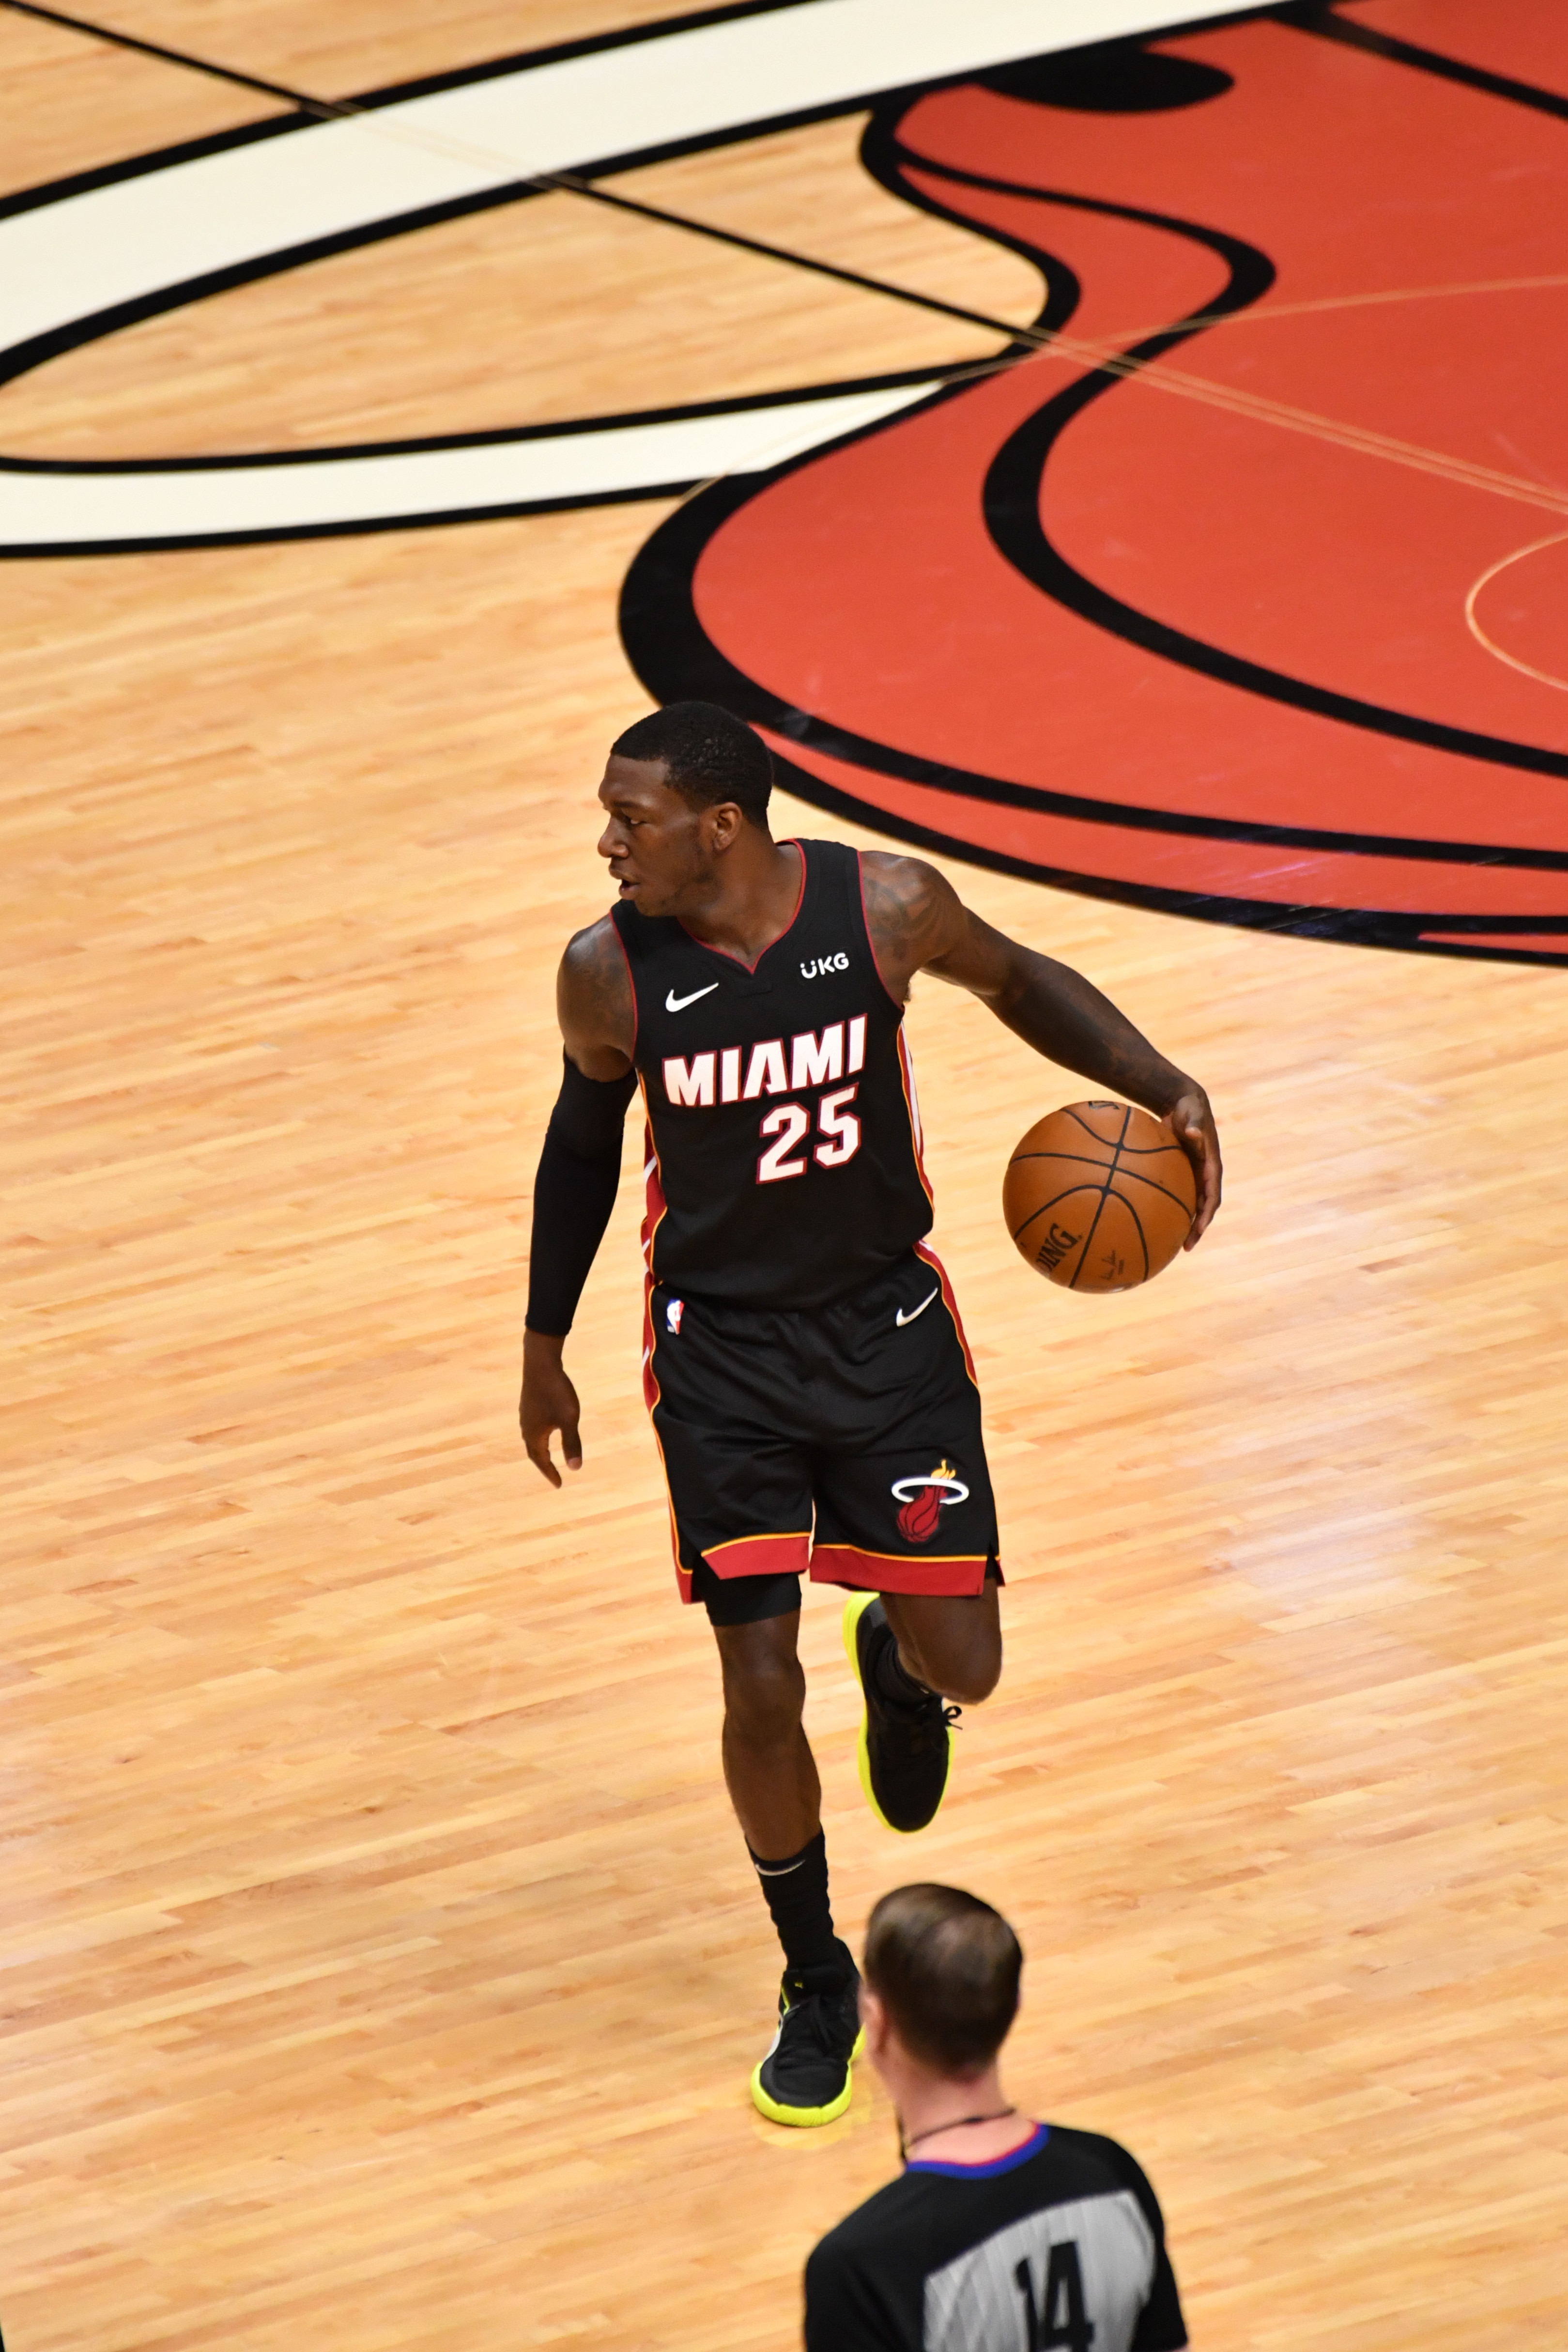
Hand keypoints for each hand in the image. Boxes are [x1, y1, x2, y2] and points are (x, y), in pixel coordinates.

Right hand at [520, 1329, 582, 1486]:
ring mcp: (525, 1415)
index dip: (551, 1473)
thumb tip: (576, 1469)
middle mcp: (526, 1427)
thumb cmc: (556, 1391)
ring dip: (540, 1450)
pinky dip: (539, 1437)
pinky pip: (532, 1427)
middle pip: (534, 1452)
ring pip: (531, 1439)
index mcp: (535, 1435)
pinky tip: (545, 1430)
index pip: (542, 1461)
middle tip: (553, 1475)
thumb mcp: (569, 1419)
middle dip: (544, 1465)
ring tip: (548, 1456)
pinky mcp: (528, 1404)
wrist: (541, 1362)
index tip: (559, 1485)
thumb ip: (572, 1443)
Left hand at [1168, 1088, 1221, 1245]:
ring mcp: (1195, 1176)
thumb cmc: (1190, 1109)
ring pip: (1193, 1206)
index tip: (1200, 1228)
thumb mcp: (1193, 1113)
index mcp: (1212, 1166)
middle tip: (1186, 1247)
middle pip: (1205, 1208)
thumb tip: (1193, 1133)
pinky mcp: (1184, 1174)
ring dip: (1186, 1225)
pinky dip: (1172, 1210)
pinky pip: (1180, 1196)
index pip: (1213, 1195)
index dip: (1207, 1214)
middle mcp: (1206, 1175)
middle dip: (1198, 1228)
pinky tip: (1155, 1221)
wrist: (1185, 1105)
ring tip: (1173, 1245)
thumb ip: (1194, 1124)